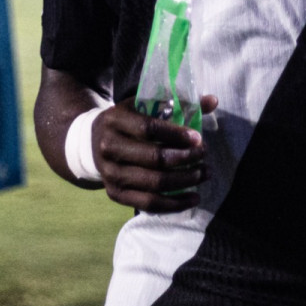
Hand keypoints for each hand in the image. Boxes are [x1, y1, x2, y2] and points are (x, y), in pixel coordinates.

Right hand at [94, 95, 217, 212]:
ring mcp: (110, 174)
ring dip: (185, 181)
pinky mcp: (115, 194)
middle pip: (154, 159)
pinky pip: (149, 204)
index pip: (149, 129)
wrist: (92, 142)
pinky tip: (193, 197)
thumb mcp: (144, 105)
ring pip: (154, 184)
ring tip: (204, 174)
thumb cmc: (127, 121)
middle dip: (186, 159)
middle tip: (204, 155)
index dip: (176, 135)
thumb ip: (178, 102)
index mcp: (115, 120)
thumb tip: (213, 101)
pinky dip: (175, 204)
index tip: (198, 138)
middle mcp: (108, 147)